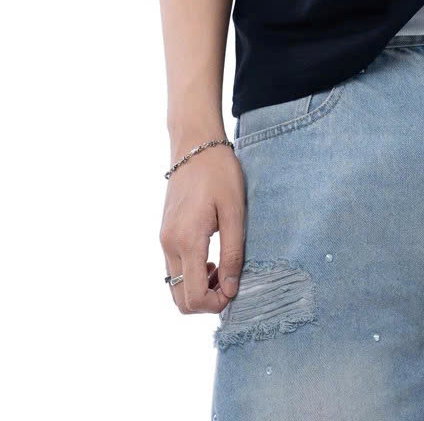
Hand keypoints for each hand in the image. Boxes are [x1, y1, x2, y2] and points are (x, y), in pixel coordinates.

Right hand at [160, 142, 245, 315]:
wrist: (195, 144)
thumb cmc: (220, 173)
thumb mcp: (235, 211)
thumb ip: (233, 253)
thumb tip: (230, 289)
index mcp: (187, 240)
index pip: (193, 296)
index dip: (216, 304)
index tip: (235, 289)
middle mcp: (169, 244)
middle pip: (180, 298)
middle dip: (206, 301)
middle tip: (229, 282)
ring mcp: (163, 239)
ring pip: (174, 285)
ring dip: (198, 287)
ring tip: (222, 267)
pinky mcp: (164, 233)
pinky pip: (173, 268)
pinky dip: (190, 274)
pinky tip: (211, 257)